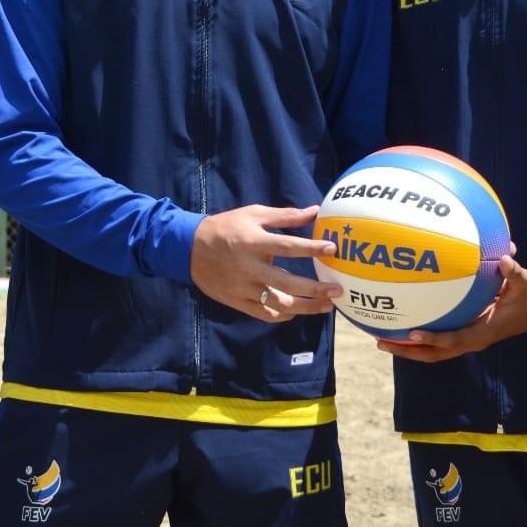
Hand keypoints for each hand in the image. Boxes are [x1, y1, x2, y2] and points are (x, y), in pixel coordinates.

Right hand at [189, 204, 343, 321]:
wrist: (189, 248)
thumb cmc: (226, 227)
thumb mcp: (253, 214)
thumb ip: (284, 215)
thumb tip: (315, 211)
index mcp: (252, 242)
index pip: (287, 247)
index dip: (311, 248)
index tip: (332, 249)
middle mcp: (248, 267)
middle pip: (287, 283)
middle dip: (315, 289)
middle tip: (337, 290)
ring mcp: (242, 287)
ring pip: (278, 303)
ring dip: (305, 307)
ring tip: (326, 306)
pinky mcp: (237, 301)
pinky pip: (264, 313)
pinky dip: (283, 315)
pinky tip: (297, 312)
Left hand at [376, 254, 526, 362]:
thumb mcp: (526, 283)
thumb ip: (514, 272)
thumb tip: (505, 258)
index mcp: (485, 331)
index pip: (456, 340)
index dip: (435, 339)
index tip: (413, 333)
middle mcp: (472, 340)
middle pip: (435, 354)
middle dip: (408, 351)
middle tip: (381, 342)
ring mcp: (466, 340)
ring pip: (432, 352)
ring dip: (407, 348)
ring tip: (379, 339)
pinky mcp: (462, 334)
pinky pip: (436, 341)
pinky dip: (417, 338)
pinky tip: (398, 324)